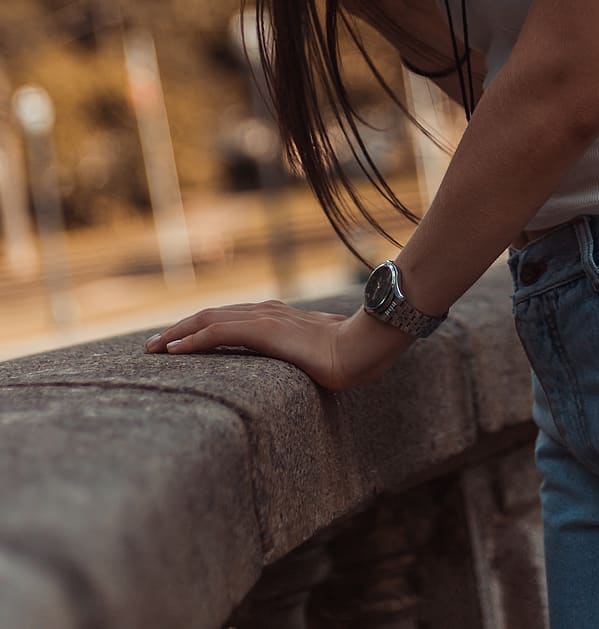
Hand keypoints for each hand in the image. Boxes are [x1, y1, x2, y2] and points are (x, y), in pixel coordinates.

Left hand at [143, 300, 415, 390]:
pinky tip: (174, 351)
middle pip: (210, 316)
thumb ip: (304, 357)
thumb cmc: (348, 355)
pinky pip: (218, 333)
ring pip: (207, 320)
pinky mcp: (263, 330)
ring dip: (177, 333)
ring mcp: (263, 318)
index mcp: (275, 317)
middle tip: (152, 346)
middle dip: (178, 329)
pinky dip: (193, 340)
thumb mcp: (319, 356)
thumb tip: (309, 371)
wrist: (362, 350)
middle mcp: (264, 312)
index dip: (199, 329)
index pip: (227, 319)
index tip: (178, 344)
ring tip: (154, 348)